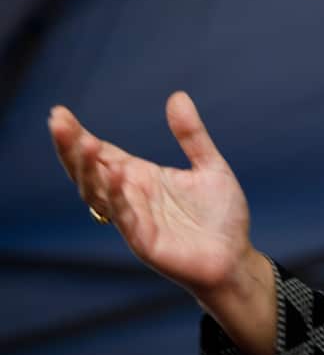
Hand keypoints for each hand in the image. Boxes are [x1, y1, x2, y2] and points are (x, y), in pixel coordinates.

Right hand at [49, 92, 255, 300]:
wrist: (234, 258)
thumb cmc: (220, 216)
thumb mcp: (209, 166)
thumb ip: (191, 135)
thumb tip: (177, 96)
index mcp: (142, 177)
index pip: (103, 154)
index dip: (80, 136)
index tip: (60, 114)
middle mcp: (131, 197)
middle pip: (91, 170)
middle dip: (72, 148)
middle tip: (57, 121)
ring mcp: (134, 219)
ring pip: (99, 193)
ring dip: (89, 170)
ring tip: (84, 143)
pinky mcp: (145, 241)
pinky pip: (126, 218)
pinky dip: (119, 198)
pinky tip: (116, 175)